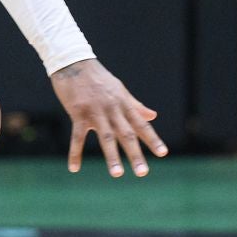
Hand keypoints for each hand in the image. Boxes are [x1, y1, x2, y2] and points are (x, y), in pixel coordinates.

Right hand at [50, 58, 167, 177]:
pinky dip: (75, 153)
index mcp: (124, 104)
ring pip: (106, 137)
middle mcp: (113, 109)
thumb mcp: (120, 90)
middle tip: (143, 172)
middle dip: (135, 154)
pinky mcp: (78, 113)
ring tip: (118, 174)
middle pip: (127, 134)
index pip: (142, 124)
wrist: (73, 62)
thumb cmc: (98, 78)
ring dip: (112, 157)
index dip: (152, 139)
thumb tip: (153, 116)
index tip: (163, 153)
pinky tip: (74, 168)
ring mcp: (95, 112)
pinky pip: (77, 137)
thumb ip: (136, 105)